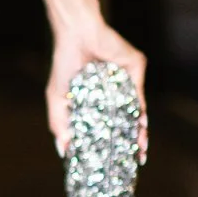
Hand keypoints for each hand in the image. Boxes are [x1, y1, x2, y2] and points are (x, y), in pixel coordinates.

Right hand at [47, 7, 146, 160]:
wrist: (75, 33)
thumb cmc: (64, 62)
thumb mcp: (57, 98)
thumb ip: (59, 125)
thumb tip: (64, 152)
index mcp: (97, 99)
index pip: (107, 125)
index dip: (110, 144)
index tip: (112, 164)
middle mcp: (114, 91)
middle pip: (125, 120)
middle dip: (130, 142)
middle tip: (133, 162)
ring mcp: (126, 80)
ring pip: (135, 110)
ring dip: (139, 131)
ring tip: (139, 150)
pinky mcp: (135, 68)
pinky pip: (139, 94)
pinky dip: (140, 111)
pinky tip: (140, 127)